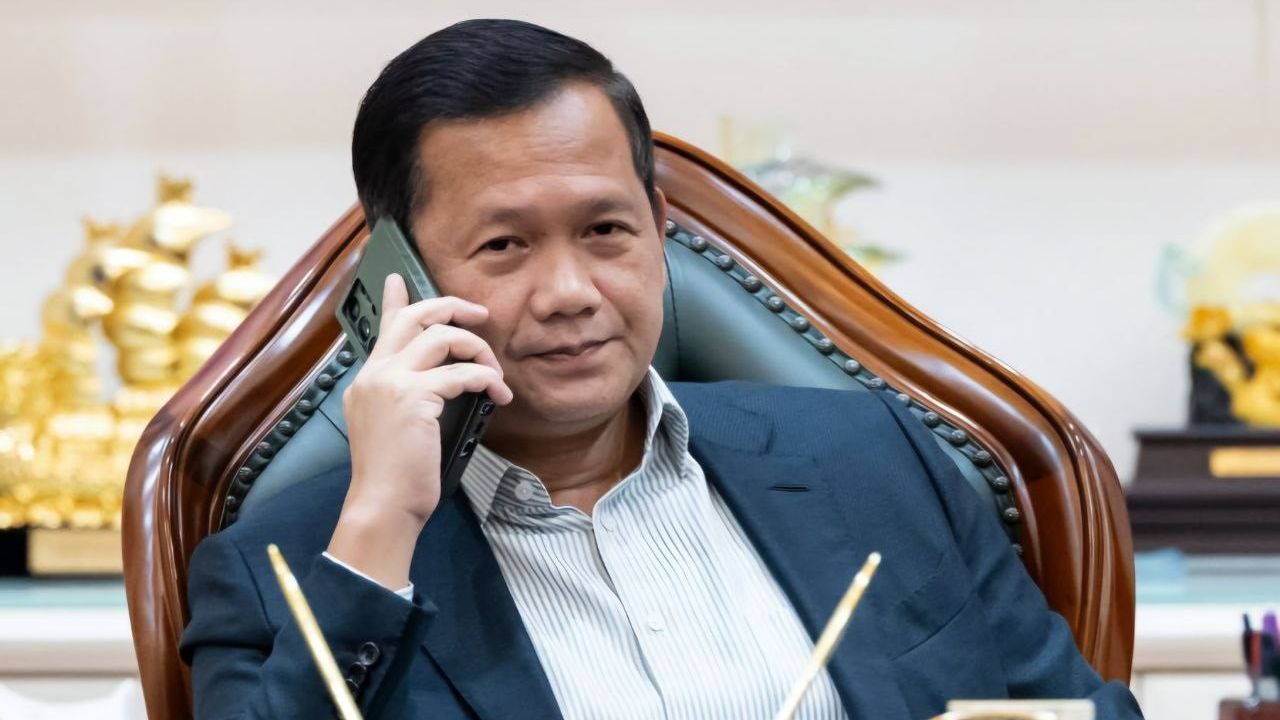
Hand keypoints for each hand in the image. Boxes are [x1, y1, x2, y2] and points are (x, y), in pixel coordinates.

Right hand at [327, 274, 512, 588]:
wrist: (382, 506)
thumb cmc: (395, 479)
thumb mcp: (395, 430)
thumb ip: (409, 400)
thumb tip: (441, 387)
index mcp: (367, 380)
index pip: (382, 328)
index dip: (393, 299)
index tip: (398, 278)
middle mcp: (374, 374)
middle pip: (414, 317)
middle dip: (452, 307)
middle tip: (480, 315)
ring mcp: (391, 382)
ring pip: (443, 337)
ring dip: (479, 350)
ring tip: (496, 373)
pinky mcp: (413, 397)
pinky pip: (462, 373)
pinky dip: (487, 379)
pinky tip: (499, 394)